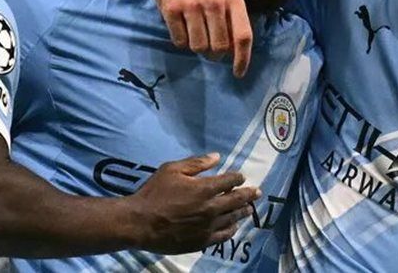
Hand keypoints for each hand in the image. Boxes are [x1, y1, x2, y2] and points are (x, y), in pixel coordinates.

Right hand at [125, 153, 259, 253]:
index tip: (241, 177)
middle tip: (257, 192)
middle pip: (237, 200)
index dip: (238, 178)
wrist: (140, 222)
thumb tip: (217, 157)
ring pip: (233, 218)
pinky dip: (232, 229)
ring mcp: (208, 227)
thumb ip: (196, 163)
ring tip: (249, 209)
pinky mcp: (202, 241)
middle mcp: (212, 208)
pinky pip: (224, 236)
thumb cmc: (154, 193)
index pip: (230, 181)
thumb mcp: (171, 169)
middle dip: (249, 195)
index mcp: (205, 188)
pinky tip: (234, 226)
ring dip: (243, 212)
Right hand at [153, 0, 253, 76]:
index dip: (242, 59)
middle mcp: (214, 2)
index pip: (243, 36)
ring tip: (198, 35)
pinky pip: (179, 41)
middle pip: (220, 47)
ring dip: (199, 48)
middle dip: (216, 54)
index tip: (238, 73)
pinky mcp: (171, 9)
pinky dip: (182, 41)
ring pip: (199, 47)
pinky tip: (183, 29)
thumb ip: (233, 18)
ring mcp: (191, 5)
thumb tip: (235, 53)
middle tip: (212, 49)